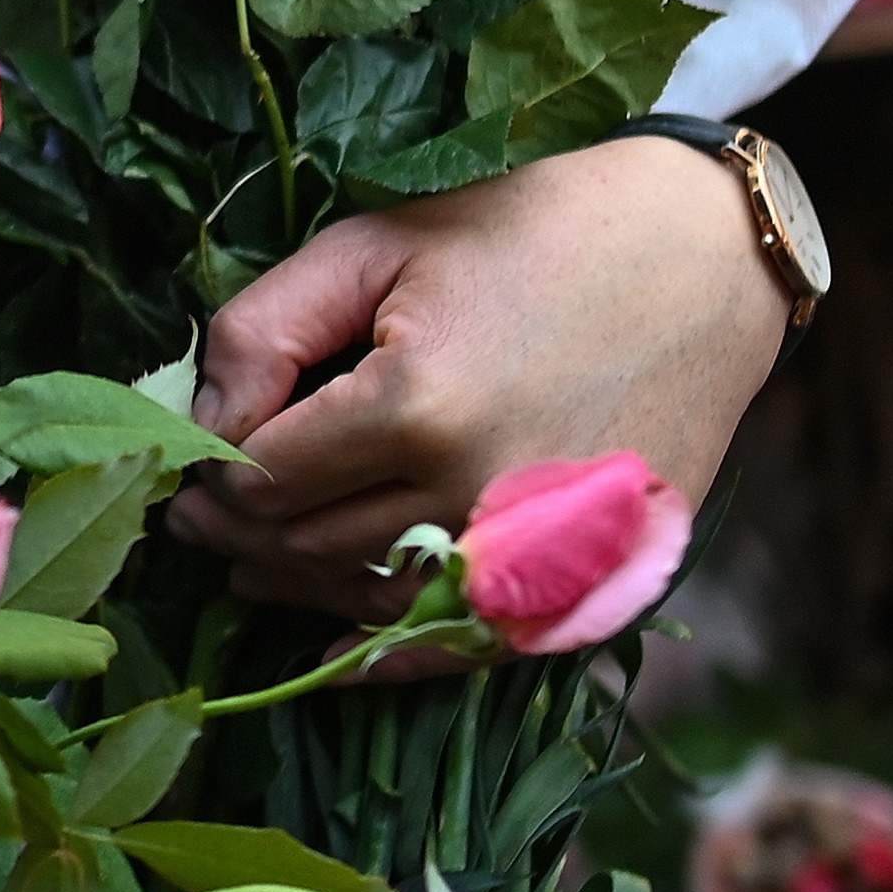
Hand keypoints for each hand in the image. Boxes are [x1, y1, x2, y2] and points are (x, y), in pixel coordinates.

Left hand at [167, 134, 787, 624]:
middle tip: (201, 518)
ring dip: (300, 590)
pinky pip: (461, 648)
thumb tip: (204, 424)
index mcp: (414, 405)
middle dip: (241, 535)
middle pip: (307, 550)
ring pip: (370, 602)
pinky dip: (389, 658)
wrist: (703, 261)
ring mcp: (536, 552)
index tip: (189, 467)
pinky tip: (334, 658)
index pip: (262, 480)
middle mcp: (473, 495)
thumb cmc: (529, 233)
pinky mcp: (586, 581)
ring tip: (256, 564)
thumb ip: (265, 331)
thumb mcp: (374, 247)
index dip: (211, 477)